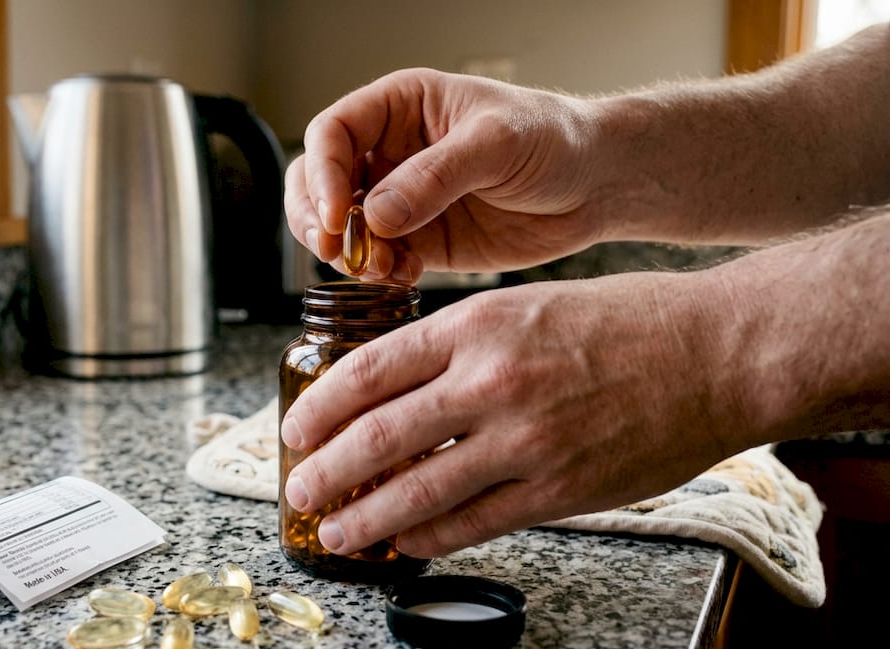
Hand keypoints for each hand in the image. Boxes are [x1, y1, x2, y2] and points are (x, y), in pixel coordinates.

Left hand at [278, 272, 748, 556]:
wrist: (718, 352)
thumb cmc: (628, 321)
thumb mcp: (526, 303)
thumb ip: (460, 345)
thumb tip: (395, 389)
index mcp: (476, 324)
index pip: (369, 370)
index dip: (320, 407)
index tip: (296, 428)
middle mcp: (490, 380)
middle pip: (378, 436)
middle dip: (326, 471)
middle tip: (298, 489)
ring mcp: (524, 439)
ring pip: (417, 489)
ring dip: (365, 518)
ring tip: (336, 532)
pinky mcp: (558, 489)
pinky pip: (474, 522)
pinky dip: (429, 537)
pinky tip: (404, 543)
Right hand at [285, 68, 607, 280]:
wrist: (597, 186)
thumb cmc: (555, 139)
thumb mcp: (498, 143)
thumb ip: (436, 176)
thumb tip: (376, 214)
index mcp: (400, 108)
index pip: (332, 133)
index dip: (323, 174)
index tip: (338, 214)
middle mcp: (389, 152)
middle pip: (316, 181)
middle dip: (316, 218)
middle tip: (335, 249)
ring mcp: (400, 199)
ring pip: (339, 227)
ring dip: (345, 252)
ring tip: (377, 267)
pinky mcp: (418, 241)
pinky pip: (375, 260)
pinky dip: (377, 273)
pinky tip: (402, 276)